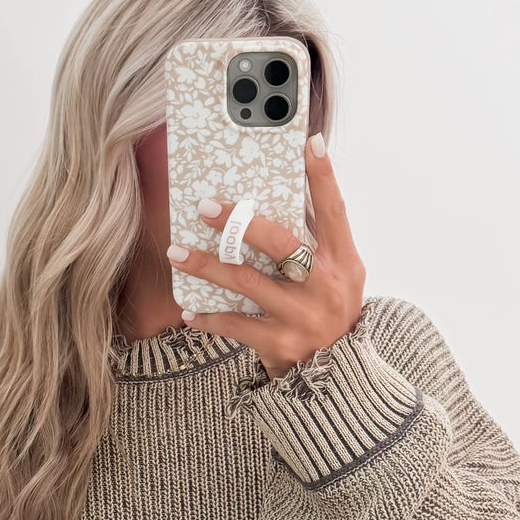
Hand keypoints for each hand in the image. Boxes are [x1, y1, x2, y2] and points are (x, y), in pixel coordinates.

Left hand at [165, 132, 366, 378]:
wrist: (338, 377)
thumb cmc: (331, 314)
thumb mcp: (338, 278)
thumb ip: (316, 243)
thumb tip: (282, 199)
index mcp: (342, 262)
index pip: (334, 211)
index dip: (323, 176)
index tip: (309, 142)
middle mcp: (323, 286)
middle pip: (279, 243)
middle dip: (239, 222)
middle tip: (205, 207)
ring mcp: (301, 316)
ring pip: (246, 283)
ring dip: (207, 266)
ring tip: (177, 253)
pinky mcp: (280, 343)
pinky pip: (235, 326)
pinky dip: (209, 319)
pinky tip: (189, 312)